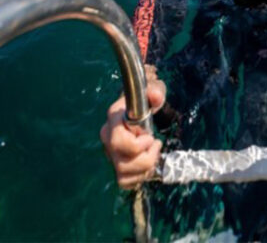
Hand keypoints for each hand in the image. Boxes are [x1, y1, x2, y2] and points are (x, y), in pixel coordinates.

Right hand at [99, 70, 165, 189]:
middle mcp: (107, 137)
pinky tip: (148, 164)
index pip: (118, 141)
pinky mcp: (116, 163)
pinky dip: (139, 176)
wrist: (140, 105)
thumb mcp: (154, 90)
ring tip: (153, 153)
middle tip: (156, 144)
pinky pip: (124, 180)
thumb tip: (155, 96)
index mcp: (113, 119)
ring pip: (123, 174)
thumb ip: (156, 92)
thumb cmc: (146, 98)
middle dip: (146, 158)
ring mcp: (110, 152)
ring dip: (145, 168)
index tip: (151, 136)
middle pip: (122, 162)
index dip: (138, 144)